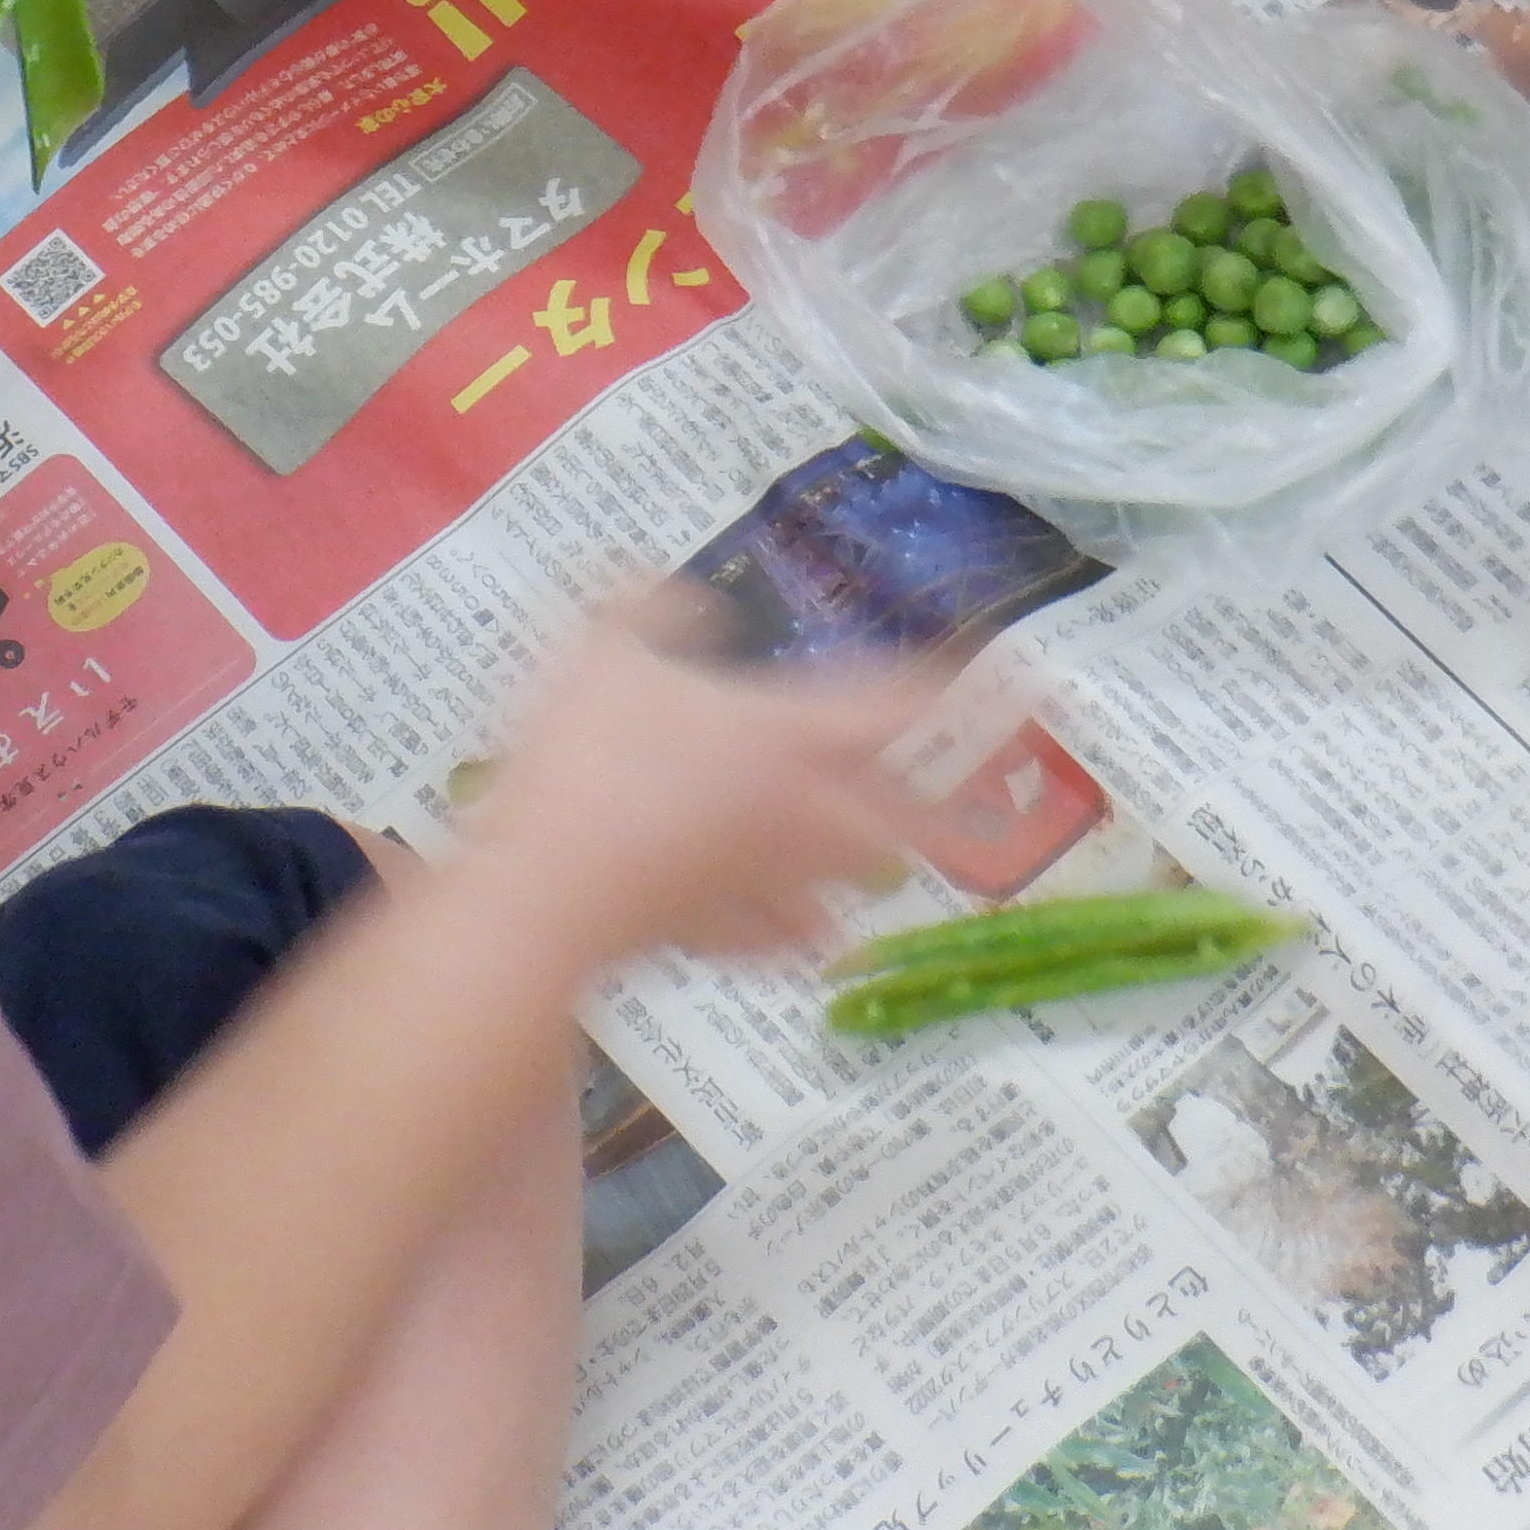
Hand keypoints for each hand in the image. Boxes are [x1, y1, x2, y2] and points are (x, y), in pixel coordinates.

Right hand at [457, 595, 924, 968]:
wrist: (550, 887)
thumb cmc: (590, 758)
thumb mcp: (607, 652)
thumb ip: (653, 612)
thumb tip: (690, 595)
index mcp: (783, 734)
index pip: (888, 706)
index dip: (939, 687)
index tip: (979, 676)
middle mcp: (794, 813)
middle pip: (892, 817)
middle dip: (931, 808)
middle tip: (960, 800)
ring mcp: (760, 880)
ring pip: (841, 882)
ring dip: (869, 869)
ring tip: (885, 863)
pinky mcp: (718, 932)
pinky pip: (776, 934)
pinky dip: (797, 929)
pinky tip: (804, 931)